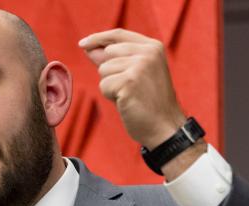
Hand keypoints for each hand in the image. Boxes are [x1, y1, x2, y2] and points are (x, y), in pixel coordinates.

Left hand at [79, 29, 186, 148]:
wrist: (165, 127)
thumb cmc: (149, 104)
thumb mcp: (134, 75)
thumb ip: (114, 60)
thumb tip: (88, 48)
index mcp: (153, 47)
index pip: (119, 35)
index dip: (99, 38)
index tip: (83, 43)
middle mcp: (148, 52)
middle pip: (108, 53)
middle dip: (110, 72)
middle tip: (129, 88)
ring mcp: (139, 66)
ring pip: (104, 70)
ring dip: (111, 86)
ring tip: (130, 96)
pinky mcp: (129, 81)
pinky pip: (104, 85)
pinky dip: (110, 96)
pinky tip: (127, 102)